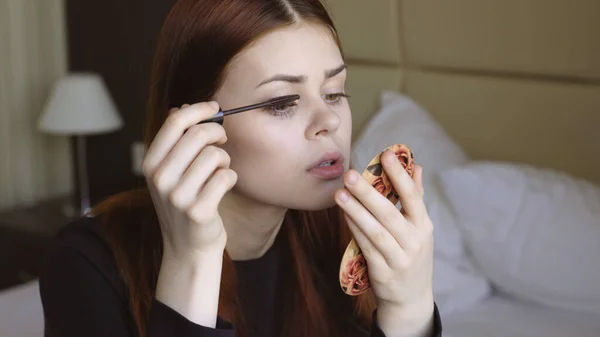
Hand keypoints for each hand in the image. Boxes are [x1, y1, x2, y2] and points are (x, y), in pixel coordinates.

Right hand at [142, 101, 237, 258]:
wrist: (187, 248)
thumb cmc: (184, 204)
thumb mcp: (170, 173)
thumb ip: (175, 142)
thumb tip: (183, 107)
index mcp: (150, 164)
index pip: (174, 122)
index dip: (199, 110)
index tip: (215, 108)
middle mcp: (160, 179)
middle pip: (198, 134)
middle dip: (217, 133)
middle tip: (222, 141)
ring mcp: (178, 196)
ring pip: (215, 155)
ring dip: (225, 160)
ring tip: (219, 172)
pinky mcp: (199, 211)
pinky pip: (227, 176)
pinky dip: (231, 178)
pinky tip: (223, 187)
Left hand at [335, 150, 433, 334]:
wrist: (411, 299)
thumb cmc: (411, 254)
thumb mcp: (419, 228)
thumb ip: (415, 197)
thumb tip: (416, 165)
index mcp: (423, 226)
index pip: (413, 197)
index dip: (400, 175)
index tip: (386, 154)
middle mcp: (414, 242)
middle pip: (390, 213)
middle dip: (368, 192)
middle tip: (349, 174)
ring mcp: (399, 259)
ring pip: (375, 232)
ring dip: (356, 211)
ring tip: (339, 194)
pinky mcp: (383, 273)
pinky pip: (366, 248)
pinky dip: (355, 230)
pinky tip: (344, 216)